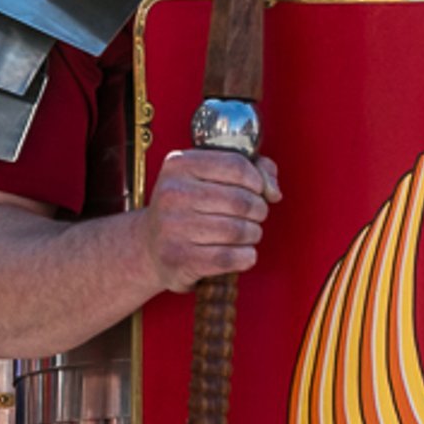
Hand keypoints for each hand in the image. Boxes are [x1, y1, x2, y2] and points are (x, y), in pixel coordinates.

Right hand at [140, 150, 281, 292]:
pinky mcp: (180, 258)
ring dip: (253, 234)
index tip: (259, 190)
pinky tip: (242, 253)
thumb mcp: (207, 176)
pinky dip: (246, 256)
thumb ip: (249, 169)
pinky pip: (231, 257)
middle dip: (258, 210)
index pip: (236, 165)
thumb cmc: (187, 207)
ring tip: (247, 233)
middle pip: (241, 200)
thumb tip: (273, 190)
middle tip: (255, 215)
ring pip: (238, 230)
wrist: (150, 246)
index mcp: (178, 165)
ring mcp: (173, 227)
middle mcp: (172, 193)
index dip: (257, 180)